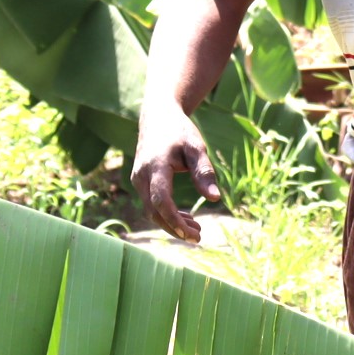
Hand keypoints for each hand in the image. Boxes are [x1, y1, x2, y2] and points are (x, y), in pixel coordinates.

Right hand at [132, 105, 218, 242]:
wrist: (157, 117)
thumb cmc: (180, 132)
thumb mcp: (197, 148)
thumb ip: (204, 173)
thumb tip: (215, 199)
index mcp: (156, 166)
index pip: (161, 200)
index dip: (175, 220)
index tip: (193, 233)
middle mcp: (141, 175)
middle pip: (154, 211)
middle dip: (175, 228)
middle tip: (198, 238)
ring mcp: (138, 179)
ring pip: (152, 210)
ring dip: (171, 223)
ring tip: (196, 230)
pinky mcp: (140, 182)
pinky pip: (151, 203)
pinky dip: (167, 213)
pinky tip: (185, 218)